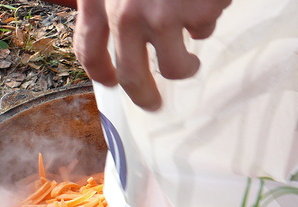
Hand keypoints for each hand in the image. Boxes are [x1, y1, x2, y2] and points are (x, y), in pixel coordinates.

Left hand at [73, 0, 231, 110]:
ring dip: (187, 63)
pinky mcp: (197, 11)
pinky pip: (205, 30)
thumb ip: (107, 0)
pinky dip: (208, 16)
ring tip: (194, 51)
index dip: (101, 73)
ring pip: (177, 67)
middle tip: (153, 104)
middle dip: (145, 97)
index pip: (89, 49)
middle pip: (132, 77)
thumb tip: (111, 38)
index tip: (111, 83)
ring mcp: (163, 14)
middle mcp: (127, 11)